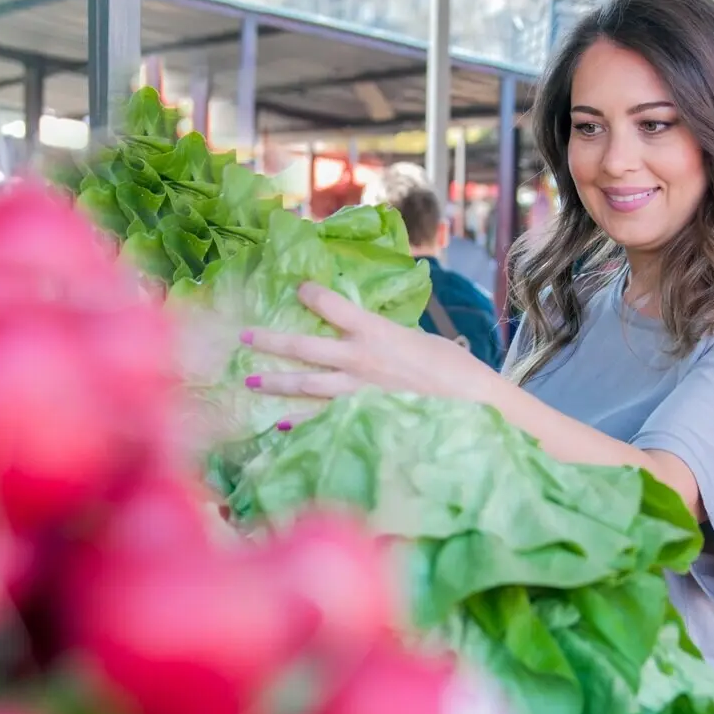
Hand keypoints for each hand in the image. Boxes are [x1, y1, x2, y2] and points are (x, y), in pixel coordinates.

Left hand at [241, 282, 499, 403]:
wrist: (469, 404)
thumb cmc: (451, 369)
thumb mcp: (418, 340)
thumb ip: (387, 336)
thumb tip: (368, 333)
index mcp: (375, 331)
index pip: (332, 305)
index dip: (310, 294)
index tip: (297, 288)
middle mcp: (358, 358)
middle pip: (303, 346)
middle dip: (271, 340)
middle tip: (244, 336)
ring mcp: (355, 390)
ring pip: (304, 384)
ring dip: (274, 382)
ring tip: (250, 381)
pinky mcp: (360, 416)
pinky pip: (321, 419)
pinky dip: (299, 422)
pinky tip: (279, 424)